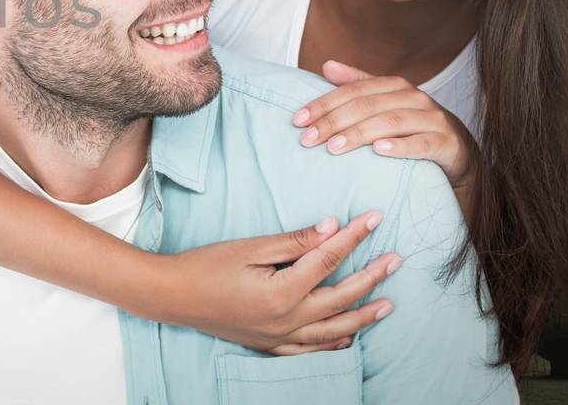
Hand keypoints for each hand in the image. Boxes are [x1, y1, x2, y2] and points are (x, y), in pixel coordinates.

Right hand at [151, 212, 400, 354]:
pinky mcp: (269, 344)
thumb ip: (293, 241)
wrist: (172, 296)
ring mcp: (279, 337)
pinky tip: (346, 338)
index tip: (375, 219)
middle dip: (371, 277)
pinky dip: (332, 344)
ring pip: (332, 330)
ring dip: (362, 316)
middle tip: (394, 260)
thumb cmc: (206, 266)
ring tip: (387, 305)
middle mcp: (286, 320)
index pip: (329, 259)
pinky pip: (309, 349)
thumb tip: (332, 227)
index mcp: (282, 292)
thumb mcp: (250, 248)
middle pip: (340, 298)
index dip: (354, 237)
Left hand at [294, 60, 477, 188]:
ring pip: (391, 122)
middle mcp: (414, 98)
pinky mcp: (447, 142)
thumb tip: (326, 65)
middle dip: (333, 121)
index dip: (324, 103)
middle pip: (367, 105)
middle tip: (307, 138)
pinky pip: (422, 143)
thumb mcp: (385, 106)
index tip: (297, 120)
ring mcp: (433, 119)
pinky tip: (379, 151)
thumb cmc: (413, 128)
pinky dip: (400, 146)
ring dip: (359, 134)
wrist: (459, 154)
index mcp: (395, 86)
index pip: (353, 91)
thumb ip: (357, 86)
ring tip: (333, 147)